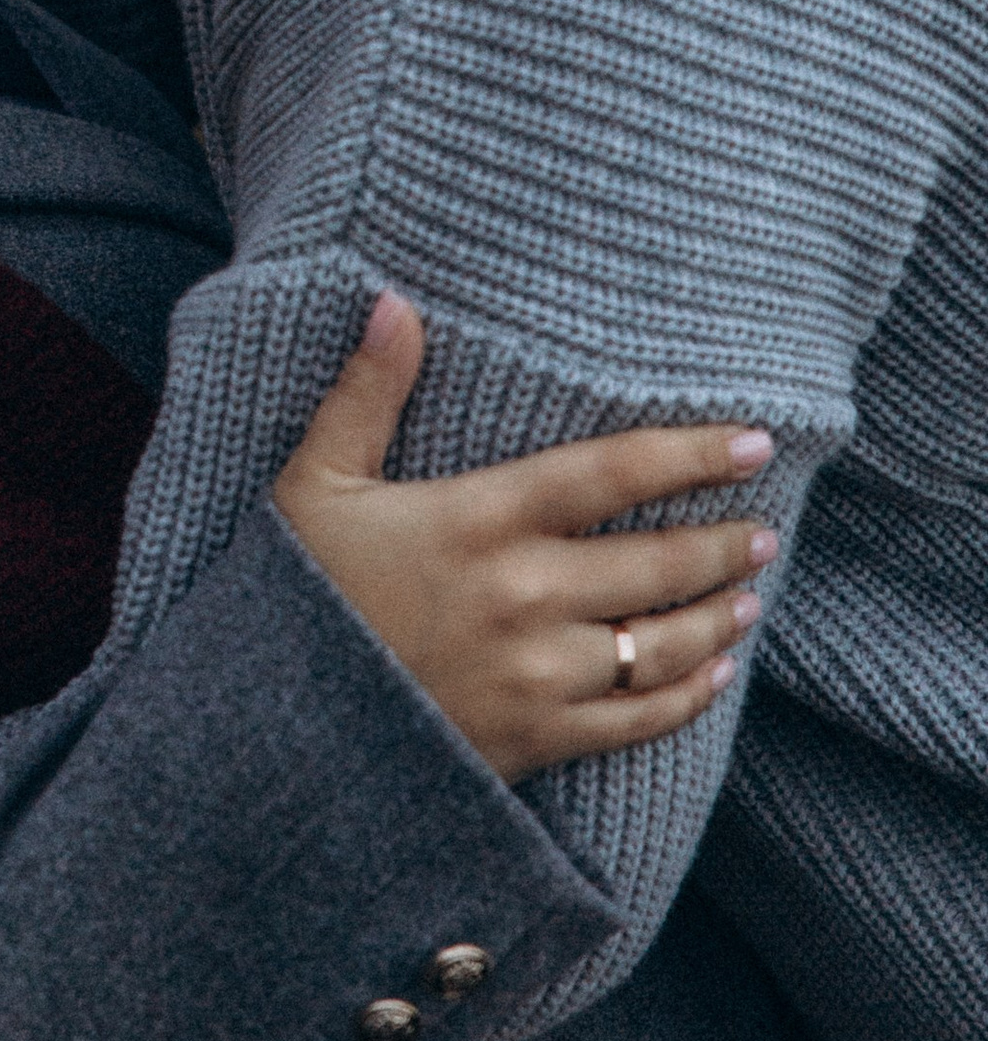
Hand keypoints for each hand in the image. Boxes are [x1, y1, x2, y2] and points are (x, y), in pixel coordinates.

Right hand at [269, 291, 778, 782]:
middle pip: (657, 562)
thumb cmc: (297, 593)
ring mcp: (537, 673)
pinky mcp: (537, 738)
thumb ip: (366, 393)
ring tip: (748, 596)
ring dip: (716, 618)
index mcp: (480, 521)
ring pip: (661, 644)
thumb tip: (393, 302)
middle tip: (765, 530)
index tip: (753, 441)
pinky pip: (637, 720)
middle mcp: (525, 595)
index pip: (611, 473)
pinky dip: (687, 697)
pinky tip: (712, 676)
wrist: (274, 729)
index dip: (691, 453)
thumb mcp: (315, 482)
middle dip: (723, 544)